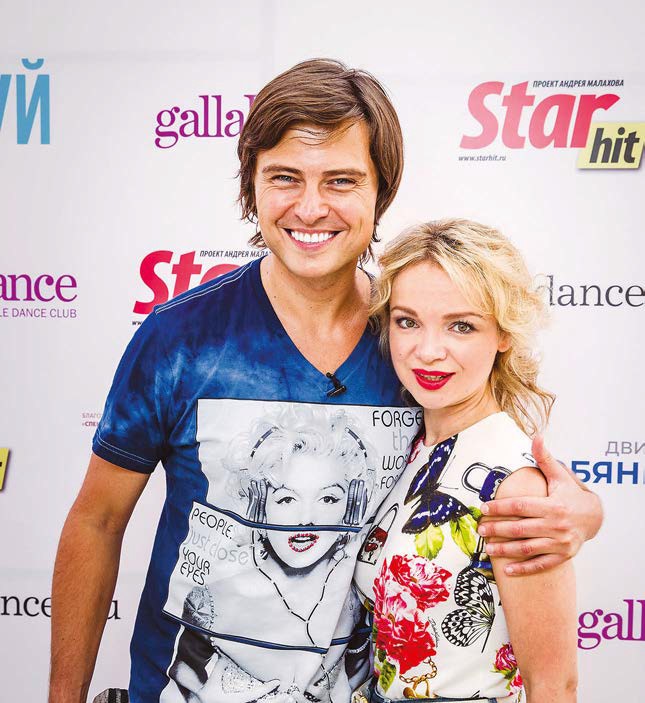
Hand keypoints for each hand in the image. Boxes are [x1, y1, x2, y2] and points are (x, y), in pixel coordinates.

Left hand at [477, 434, 602, 575]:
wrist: (595, 517)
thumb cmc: (571, 494)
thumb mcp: (559, 475)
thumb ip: (544, 458)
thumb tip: (536, 437)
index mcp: (553, 506)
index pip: (521, 507)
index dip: (500, 507)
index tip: (483, 508)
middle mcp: (556, 526)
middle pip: (520, 529)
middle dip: (497, 529)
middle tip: (479, 529)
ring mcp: (560, 543)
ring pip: (528, 548)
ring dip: (505, 550)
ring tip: (487, 548)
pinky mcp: (563, 556)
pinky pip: (540, 564)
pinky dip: (524, 568)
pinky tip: (507, 570)